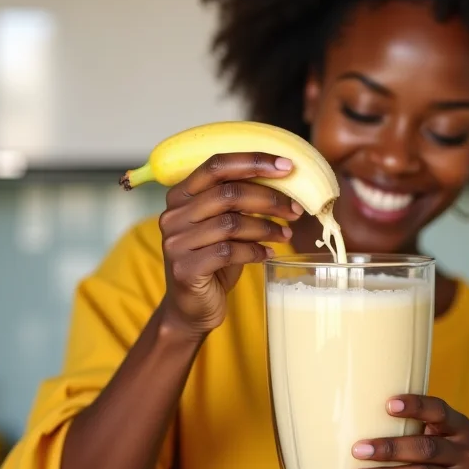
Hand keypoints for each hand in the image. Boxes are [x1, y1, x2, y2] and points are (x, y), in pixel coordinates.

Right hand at [158, 152, 301, 336]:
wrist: (191, 307)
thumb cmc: (214, 260)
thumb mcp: (224, 225)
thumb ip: (240, 202)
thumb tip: (286, 181)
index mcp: (181, 195)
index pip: (217, 165)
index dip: (254, 162)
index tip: (287, 166)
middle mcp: (173, 215)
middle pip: (229, 194)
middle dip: (269, 199)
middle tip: (294, 210)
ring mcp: (176, 243)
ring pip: (231, 224)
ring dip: (266, 228)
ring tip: (285, 235)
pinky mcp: (185, 269)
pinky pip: (229, 252)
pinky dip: (255, 251)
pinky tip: (268, 254)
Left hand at [348, 394, 468, 468]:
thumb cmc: (444, 461)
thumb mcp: (440, 439)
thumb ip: (415, 428)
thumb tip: (363, 415)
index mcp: (459, 428)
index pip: (439, 411)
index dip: (416, 406)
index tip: (388, 404)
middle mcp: (466, 452)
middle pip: (426, 447)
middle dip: (390, 448)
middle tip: (358, 450)